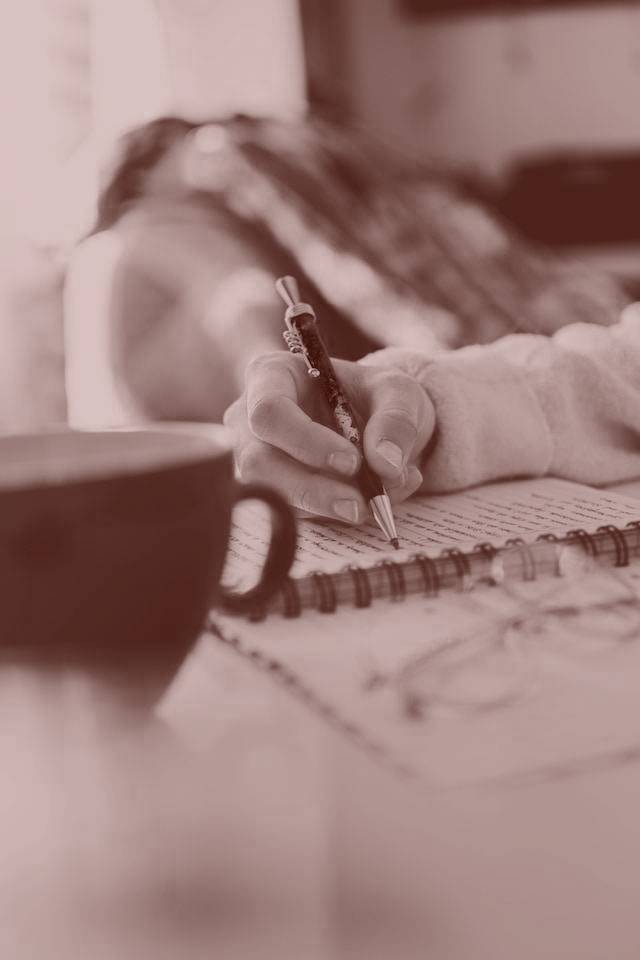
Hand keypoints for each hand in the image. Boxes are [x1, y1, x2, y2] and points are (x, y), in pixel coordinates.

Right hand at [223, 351, 435, 522]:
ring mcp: (255, 458)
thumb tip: (385, 464)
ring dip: (325, 507)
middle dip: (311, 488)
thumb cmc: (373, 395)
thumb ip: (396, 420)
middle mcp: (250, 419)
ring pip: (273, 494)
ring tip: (374, 505)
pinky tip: (371, 503)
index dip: (306, 441)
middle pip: (259, 462)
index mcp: (272, 376)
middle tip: (360, 505)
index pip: (269, 411)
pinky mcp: (272, 491)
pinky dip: (335, 514)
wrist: (374, 422)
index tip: (351, 461)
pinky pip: (293, 512)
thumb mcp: (397, 392)